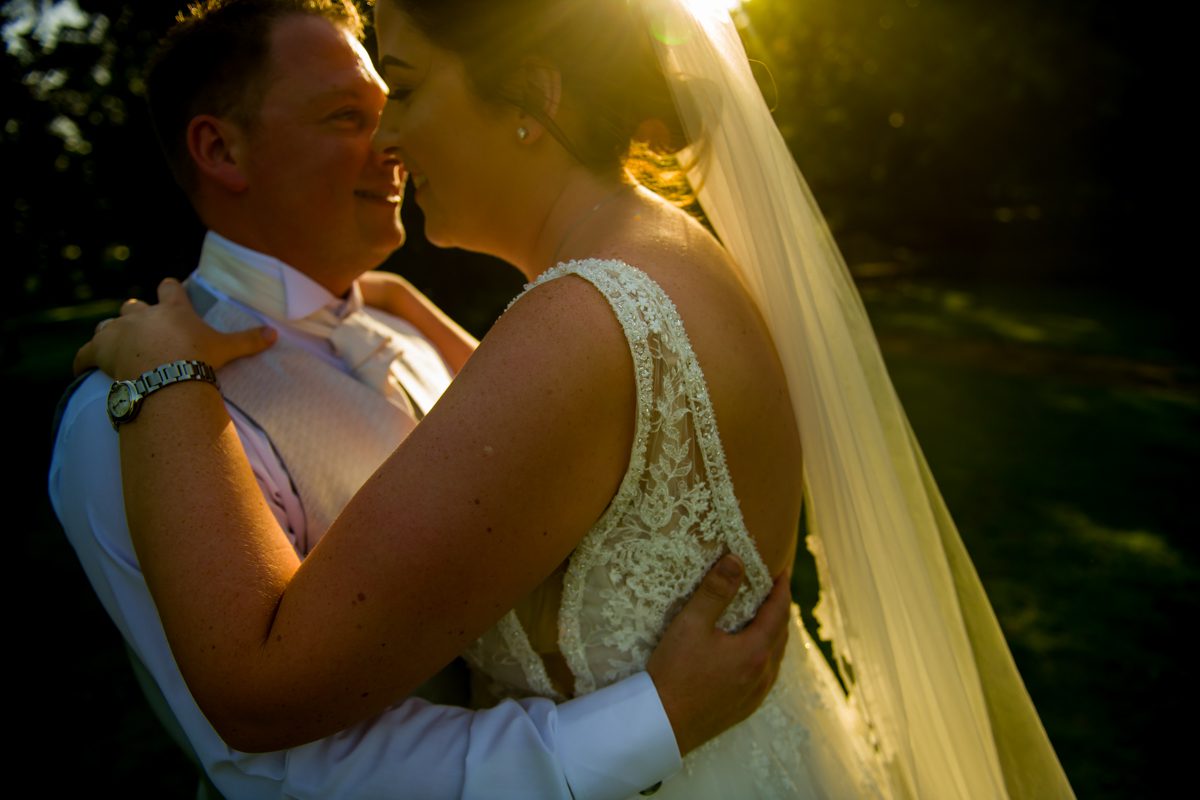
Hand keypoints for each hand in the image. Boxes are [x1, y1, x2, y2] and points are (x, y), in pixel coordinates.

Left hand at [74, 278, 275, 377]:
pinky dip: (83, 361)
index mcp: (172, 309)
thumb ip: (248, 340)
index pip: (169, 288)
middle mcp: (142, 315)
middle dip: (135, 315)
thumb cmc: (197, 358)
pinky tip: (81, 368)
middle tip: (141, 328)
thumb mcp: (226, 349)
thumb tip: (275, 334)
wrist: (166, 375)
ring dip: (110, 333)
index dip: (169, 289)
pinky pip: (84, 354)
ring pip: (107, 325)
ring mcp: (118, 331)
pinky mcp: (99, 351)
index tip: (169, 289)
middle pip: (132, 306)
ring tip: (114, 346)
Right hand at [647, 555, 790, 755]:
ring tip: (765, 618)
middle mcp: (763, 674)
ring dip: (774, 634)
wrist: (662, 725)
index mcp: (756, 651)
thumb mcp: (692, 624)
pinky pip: (765, 675)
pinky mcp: (744, 708)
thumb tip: (736, 560)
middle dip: (780, 609)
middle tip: (774, 590)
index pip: (779, 612)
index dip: (782, 589)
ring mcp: (755, 694)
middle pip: (781, 634)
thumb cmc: (675, 672)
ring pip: (775, 657)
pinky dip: (765, 656)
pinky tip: (752, 655)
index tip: (783, 570)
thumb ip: (716, 590)